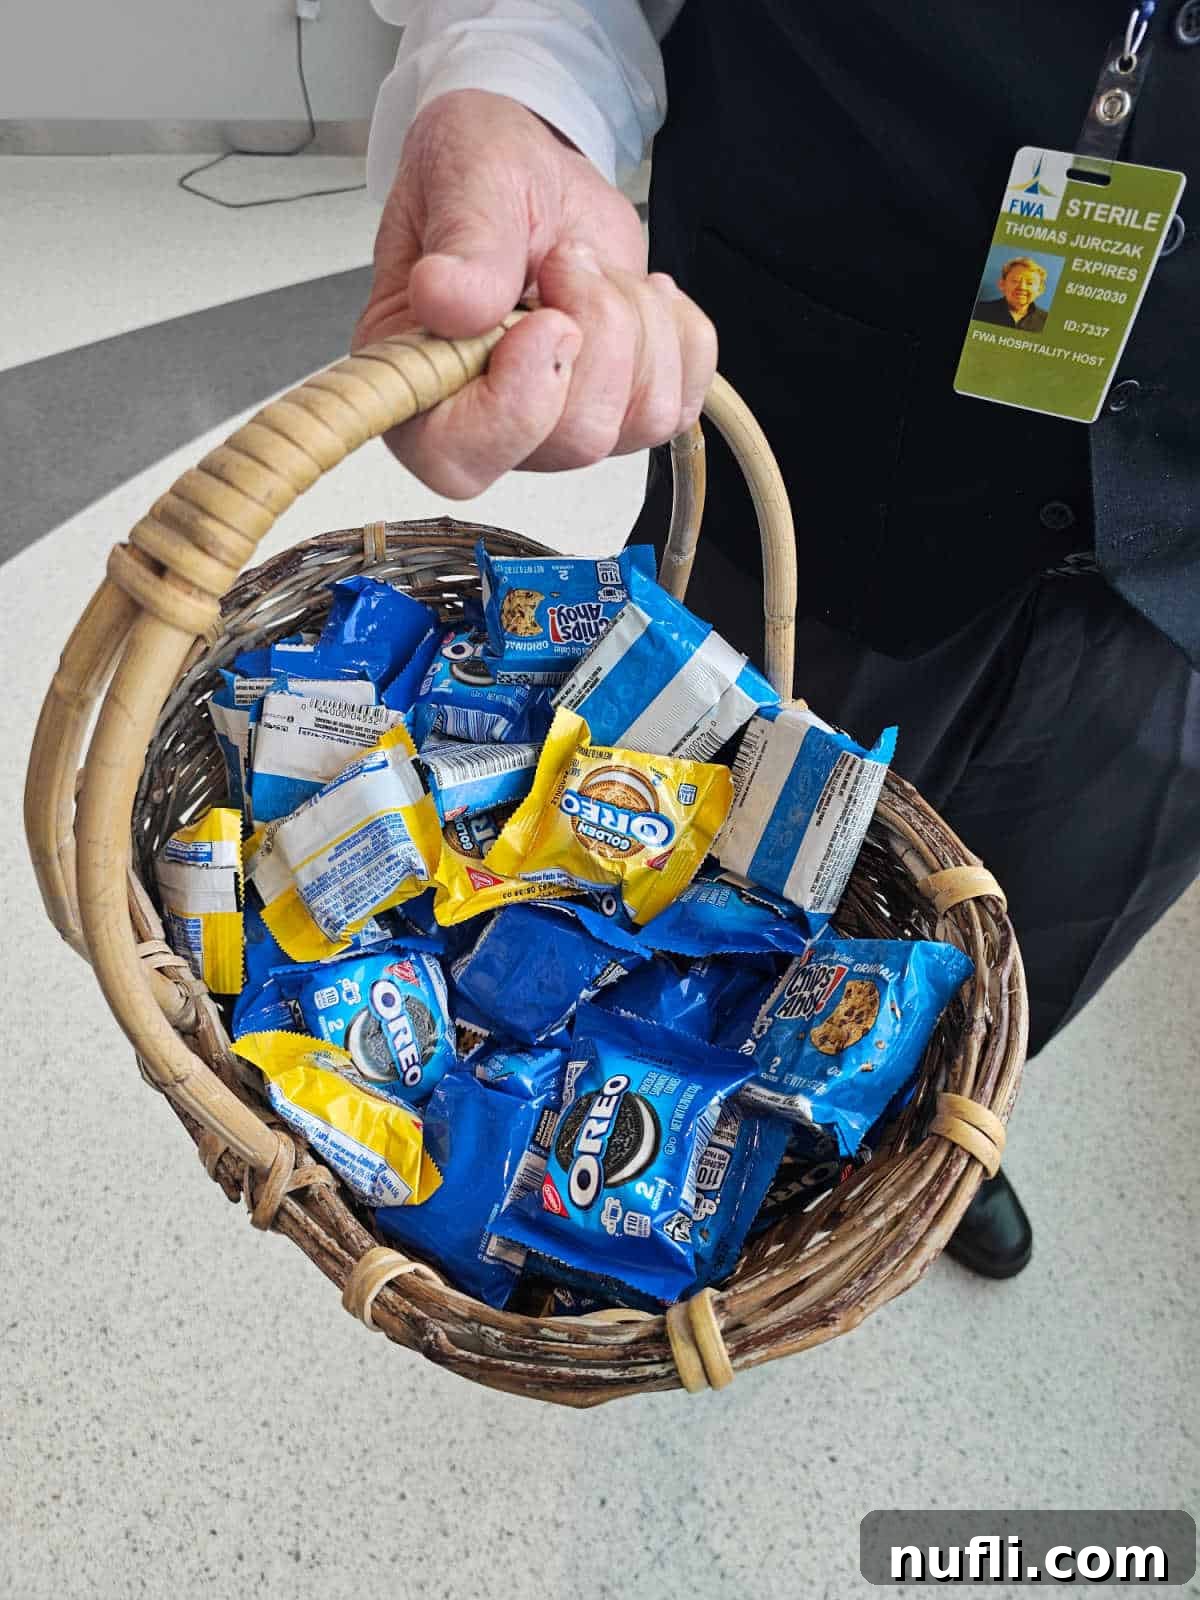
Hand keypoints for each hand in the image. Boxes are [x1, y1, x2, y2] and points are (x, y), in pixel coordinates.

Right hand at [354, 89, 716, 497]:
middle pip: (574, 439)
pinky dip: (680, 335)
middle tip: (568, 258)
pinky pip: (681, 404)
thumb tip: (446, 299)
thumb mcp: (463, 173)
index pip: (458, 457)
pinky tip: (637, 292)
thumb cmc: (484, 179)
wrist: (540, 172)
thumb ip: (462, 240)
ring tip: (593, 267)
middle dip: (599, 333)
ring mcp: (560, 425)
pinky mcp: (623, 410)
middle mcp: (488, 419)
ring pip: (638, 422)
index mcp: (419, 377)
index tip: (547, 323)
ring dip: (639, 326)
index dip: (515, 409)